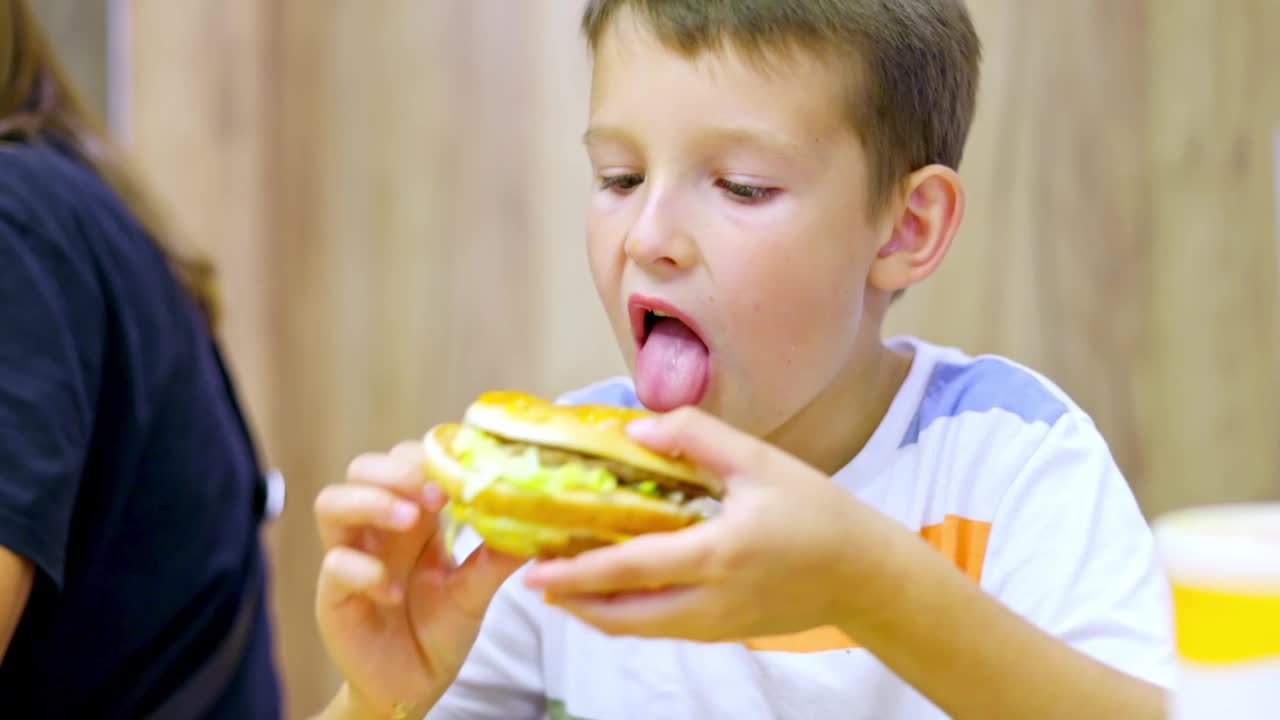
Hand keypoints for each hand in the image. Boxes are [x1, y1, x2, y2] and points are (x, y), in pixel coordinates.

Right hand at [314, 441, 524, 717]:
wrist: (415, 685)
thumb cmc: (439, 630)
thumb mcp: (476, 590)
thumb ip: (497, 556)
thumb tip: (537, 522)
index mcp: (414, 518)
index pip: (405, 460)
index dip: (427, 458)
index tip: (459, 475)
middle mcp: (378, 530)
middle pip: (361, 469)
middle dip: (394, 470)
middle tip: (433, 493)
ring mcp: (352, 557)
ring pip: (332, 502)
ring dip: (371, 501)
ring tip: (410, 520)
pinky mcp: (334, 594)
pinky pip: (334, 565)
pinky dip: (364, 570)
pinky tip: (393, 591)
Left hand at [521, 407, 909, 641]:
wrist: (865, 575)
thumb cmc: (818, 512)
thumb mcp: (760, 461)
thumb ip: (696, 438)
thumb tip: (637, 428)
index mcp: (716, 554)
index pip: (629, 570)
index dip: (575, 573)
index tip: (533, 570)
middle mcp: (709, 600)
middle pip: (620, 615)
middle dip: (572, 601)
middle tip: (534, 579)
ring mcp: (715, 625)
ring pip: (638, 629)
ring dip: (595, 610)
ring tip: (563, 585)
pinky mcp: (723, 633)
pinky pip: (661, 628)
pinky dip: (628, 614)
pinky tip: (616, 590)